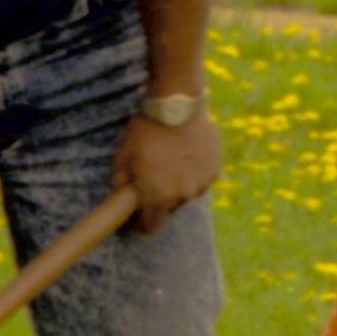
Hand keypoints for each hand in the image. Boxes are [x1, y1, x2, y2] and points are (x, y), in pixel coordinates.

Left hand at [110, 109, 219, 233]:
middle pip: (169, 209)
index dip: (141, 223)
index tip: (136, 214)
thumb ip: (121, 184)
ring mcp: (202, 184)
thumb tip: (123, 198)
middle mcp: (183, 196)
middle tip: (151, 177)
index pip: (150, 227)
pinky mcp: (215, 170)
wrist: (177, 108)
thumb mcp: (122, 158)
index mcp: (158, 198)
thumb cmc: (145, 133)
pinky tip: (185, 154)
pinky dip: (193, 172)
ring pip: (186, 193)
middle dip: (159, 199)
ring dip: (178, 185)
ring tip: (169, 161)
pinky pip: (201, 179)